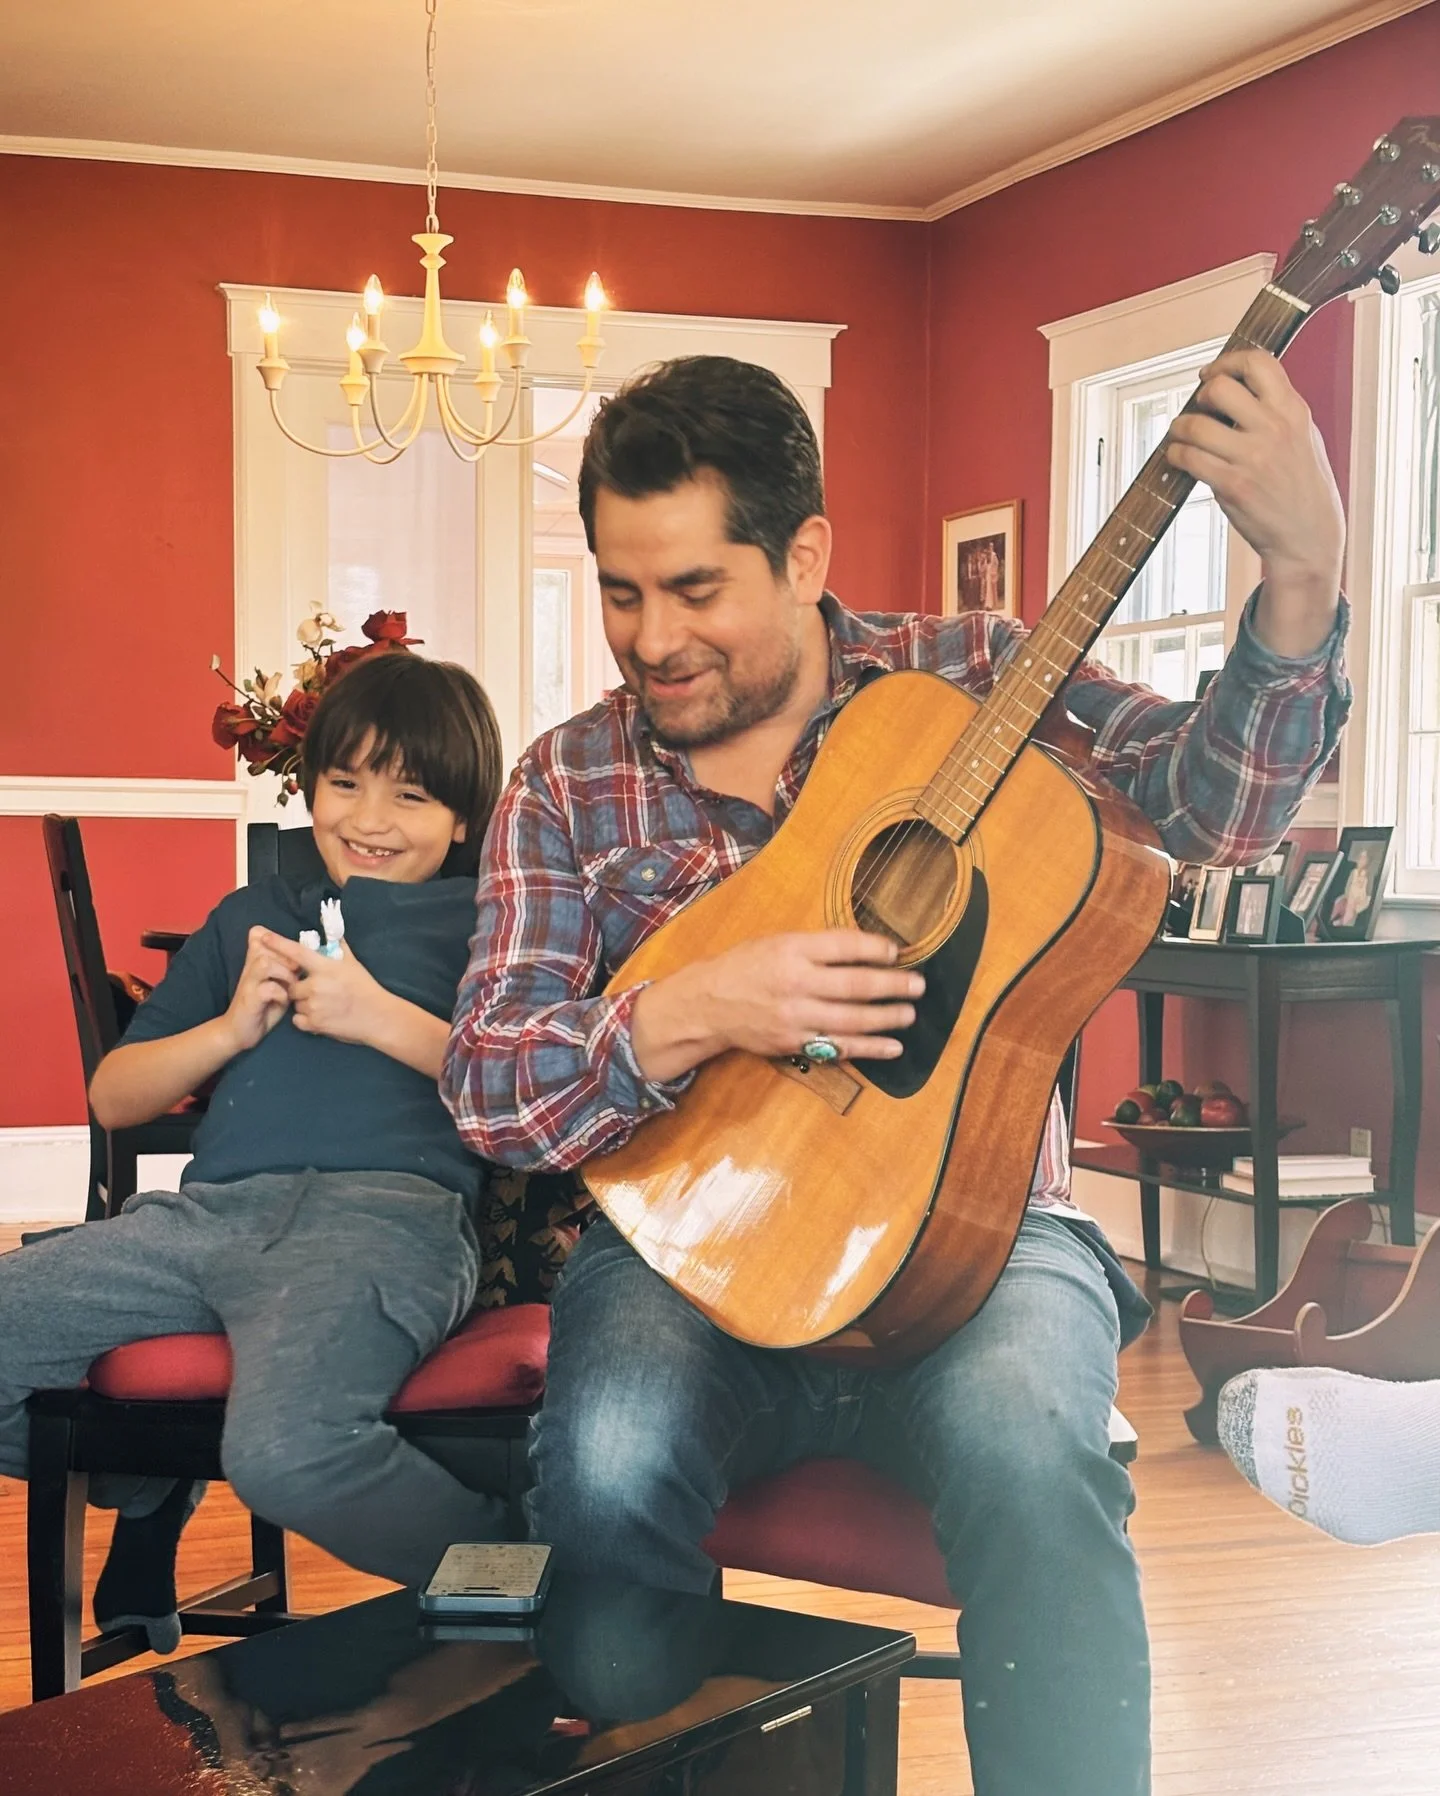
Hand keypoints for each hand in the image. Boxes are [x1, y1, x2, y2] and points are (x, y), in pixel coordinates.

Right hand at [221, 925, 292, 1052]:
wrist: (240, 1030)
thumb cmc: (266, 1005)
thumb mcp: (280, 983)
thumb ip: (289, 968)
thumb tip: (312, 955)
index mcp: (256, 960)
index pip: (260, 935)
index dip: (279, 939)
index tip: (296, 954)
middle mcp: (250, 967)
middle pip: (268, 946)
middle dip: (289, 958)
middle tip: (298, 972)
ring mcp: (248, 982)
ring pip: (264, 963)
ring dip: (284, 974)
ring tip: (292, 986)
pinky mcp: (249, 998)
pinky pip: (267, 988)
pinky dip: (280, 994)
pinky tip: (284, 1001)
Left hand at [258, 930, 390, 1046]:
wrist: (377, 1016)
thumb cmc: (366, 988)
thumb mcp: (353, 964)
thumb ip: (340, 947)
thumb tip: (333, 931)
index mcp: (324, 968)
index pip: (296, 952)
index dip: (278, 943)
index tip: (263, 938)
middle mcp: (315, 985)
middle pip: (292, 985)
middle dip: (300, 988)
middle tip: (317, 991)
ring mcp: (314, 1006)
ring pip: (296, 1003)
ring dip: (304, 1004)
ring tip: (323, 1005)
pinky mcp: (314, 1024)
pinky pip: (297, 1020)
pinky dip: (305, 1019)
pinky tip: (319, 1016)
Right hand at [633, 930, 924, 1083]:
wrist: (708, 1004)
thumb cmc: (745, 966)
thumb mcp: (776, 941)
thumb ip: (816, 946)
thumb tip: (865, 948)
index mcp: (792, 950)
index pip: (844, 946)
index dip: (876, 948)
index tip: (897, 951)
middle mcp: (796, 983)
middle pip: (855, 985)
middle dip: (892, 986)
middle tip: (918, 985)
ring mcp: (796, 1016)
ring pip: (852, 1020)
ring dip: (887, 1018)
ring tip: (909, 1014)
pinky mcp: (794, 1042)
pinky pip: (838, 1047)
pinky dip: (868, 1048)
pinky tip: (891, 1047)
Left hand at [1165, 349, 1343, 651]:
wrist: (1309, 536)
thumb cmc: (1302, 486)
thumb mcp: (1303, 436)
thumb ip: (1274, 409)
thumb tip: (1233, 387)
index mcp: (1293, 410)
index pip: (1258, 363)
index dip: (1226, 363)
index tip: (1211, 375)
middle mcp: (1274, 428)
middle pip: (1219, 388)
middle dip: (1200, 396)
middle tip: (1198, 411)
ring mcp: (1252, 457)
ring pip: (1195, 424)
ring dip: (1180, 428)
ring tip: (1182, 436)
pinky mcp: (1233, 485)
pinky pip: (1189, 458)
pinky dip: (1176, 455)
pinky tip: (1181, 458)